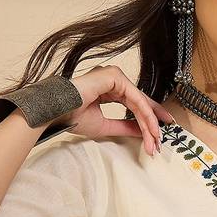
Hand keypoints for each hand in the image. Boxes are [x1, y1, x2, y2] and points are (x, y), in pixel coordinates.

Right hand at [55, 65, 175, 156]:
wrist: (56, 112)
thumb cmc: (72, 117)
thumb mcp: (106, 126)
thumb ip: (125, 126)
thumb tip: (144, 132)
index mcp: (109, 89)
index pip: (134, 104)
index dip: (148, 119)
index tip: (158, 135)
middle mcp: (113, 80)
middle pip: (140, 103)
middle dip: (151, 124)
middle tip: (160, 141)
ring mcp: (113, 76)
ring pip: (139, 101)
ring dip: (149, 122)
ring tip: (155, 139)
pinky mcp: (114, 76)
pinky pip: (135, 98)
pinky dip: (144, 114)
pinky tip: (150, 127)